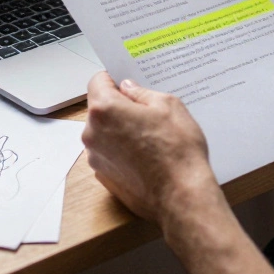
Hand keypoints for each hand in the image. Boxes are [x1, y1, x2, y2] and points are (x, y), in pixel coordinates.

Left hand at [82, 73, 225, 230]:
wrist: (181, 195)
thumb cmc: (177, 150)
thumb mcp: (168, 105)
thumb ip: (142, 93)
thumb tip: (129, 89)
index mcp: (104, 110)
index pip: (97, 81)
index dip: (113, 78)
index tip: (126, 82)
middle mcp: (92, 134)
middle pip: (99, 108)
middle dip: (118, 105)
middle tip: (146, 110)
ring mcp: (96, 158)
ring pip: (104, 132)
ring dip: (120, 129)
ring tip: (150, 135)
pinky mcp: (104, 177)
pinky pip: (109, 153)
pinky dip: (122, 150)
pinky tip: (146, 155)